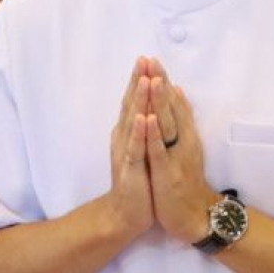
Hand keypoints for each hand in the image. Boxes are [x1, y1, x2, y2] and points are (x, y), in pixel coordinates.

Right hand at [103, 61, 154, 240]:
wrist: (125, 213)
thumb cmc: (137, 180)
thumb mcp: (142, 149)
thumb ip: (143, 128)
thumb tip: (149, 107)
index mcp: (129, 133)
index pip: (135, 101)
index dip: (141, 80)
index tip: (148, 58)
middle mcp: (124, 138)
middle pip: (132, 105)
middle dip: (138, 81)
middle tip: (144, 59)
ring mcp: (126, 152)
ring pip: (132, 122)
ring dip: (139, 101)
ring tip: (145, 80)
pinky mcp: (130, 169)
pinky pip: (135, 148)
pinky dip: (139, 133)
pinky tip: (143, 119)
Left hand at [138, 62, 215, 243]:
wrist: (195, 216)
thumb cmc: (186, 181)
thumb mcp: (186, 147)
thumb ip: (183, 120)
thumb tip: (177, 92)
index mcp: (184, 134)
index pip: (172, 102)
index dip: (161, 80)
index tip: (151, 59)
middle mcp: (182, 141)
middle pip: (170, 107)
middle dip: (160, 82)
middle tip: (151, 59)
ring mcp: (176, 155)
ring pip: (167, 124)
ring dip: (160, 101)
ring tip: (153, 79)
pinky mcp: (168, 172)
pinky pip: (160, 150)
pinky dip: (154, 133)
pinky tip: (148, 117)